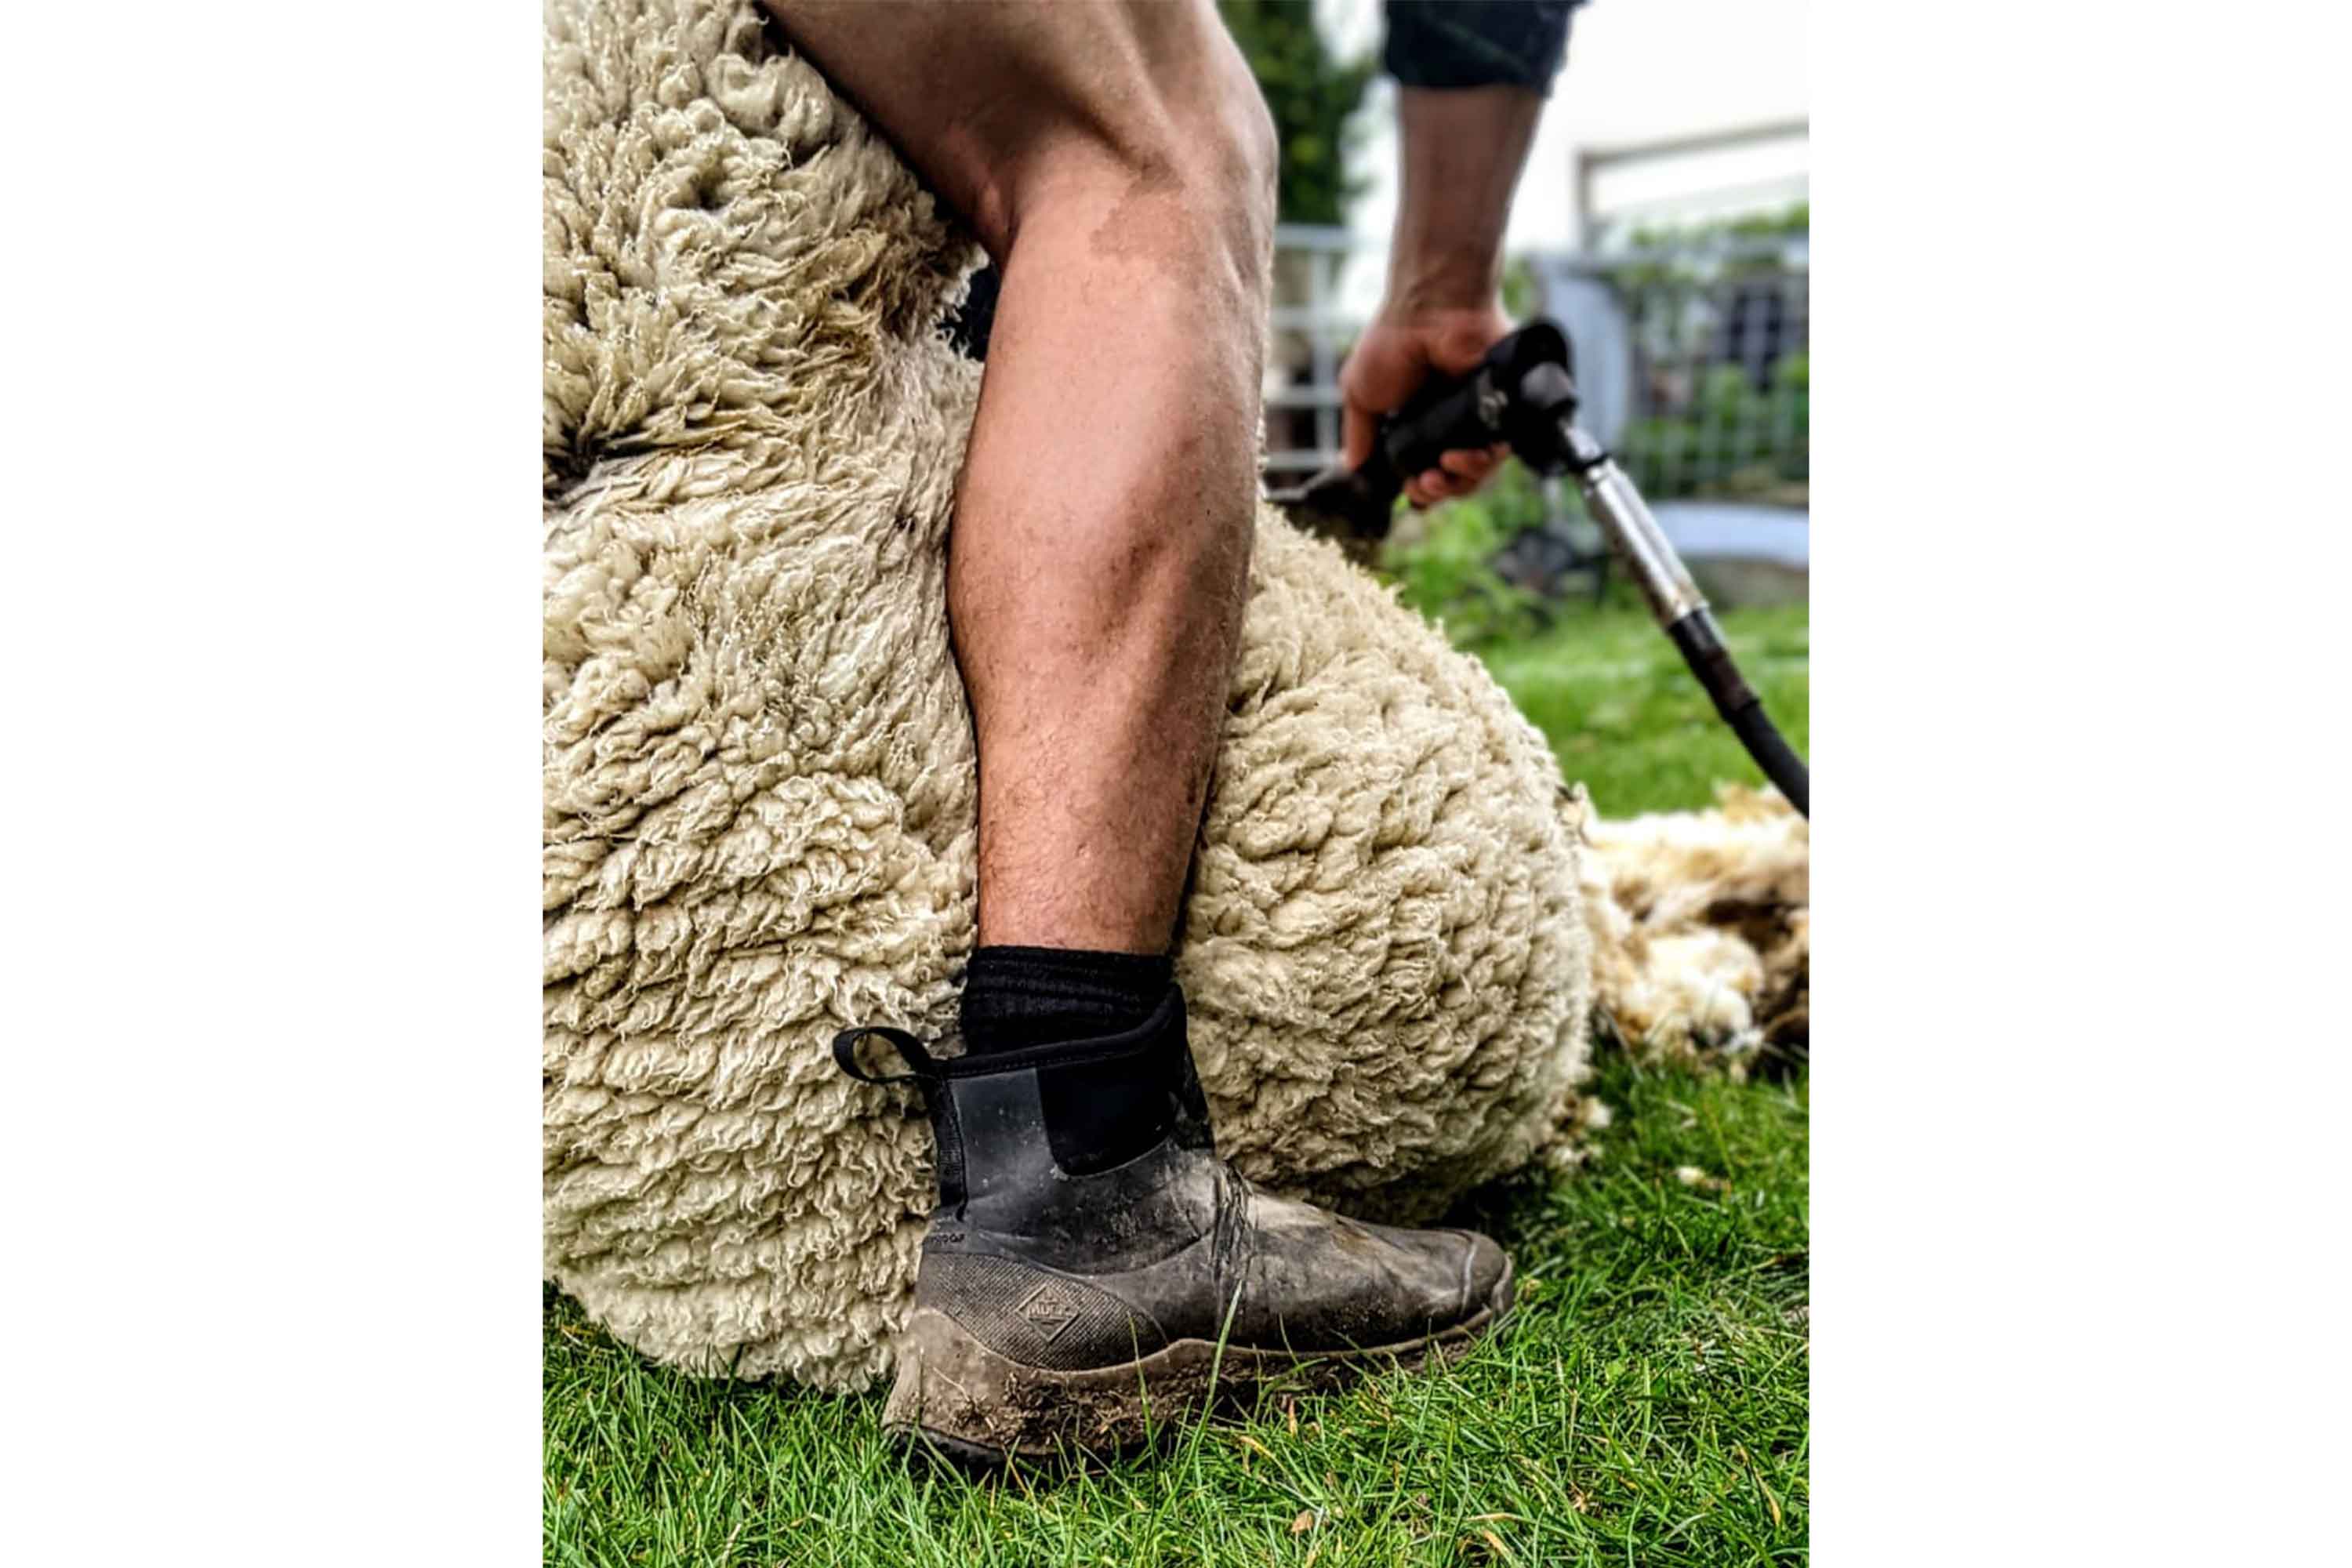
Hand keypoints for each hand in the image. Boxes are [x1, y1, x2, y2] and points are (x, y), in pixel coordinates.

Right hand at [1339, 301, 1514, 508]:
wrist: (1430, 311)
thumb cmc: (1392, 343)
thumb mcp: (1359, 393)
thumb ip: (1358, 433)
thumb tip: (1351, 467)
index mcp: (1415, 424)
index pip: (1423, 472)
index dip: (1419, 490)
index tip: (1409, 489)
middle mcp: (1447, 424)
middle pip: (1453, 481)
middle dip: (1438, 492)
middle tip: (1426, 484)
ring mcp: (1476, 418)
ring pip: (1478, 472)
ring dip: (1460, 481)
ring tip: (1444, 468)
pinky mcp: (1501, 409)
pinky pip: (1500, 451)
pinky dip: (1483, 462)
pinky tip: (1462, 455)